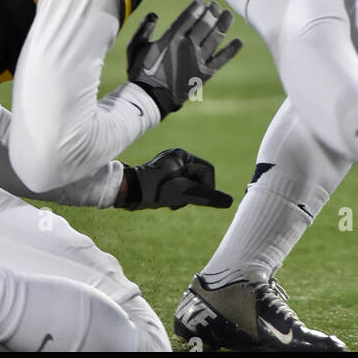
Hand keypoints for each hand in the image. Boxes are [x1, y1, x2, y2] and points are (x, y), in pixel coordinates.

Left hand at [117, 148, 231, 209]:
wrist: (128, 192)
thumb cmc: (155, 189)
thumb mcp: (183, 193)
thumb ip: (207, 197)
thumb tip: (229, 202)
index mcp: (183, 155)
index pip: (207, 171)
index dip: (206, 187)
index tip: (195, 199)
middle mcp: (177, 158)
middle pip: (199, 178)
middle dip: (192, 193)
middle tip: (179, 202)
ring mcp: (170, 167)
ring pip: (190, 185)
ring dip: (185, 197)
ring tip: (172, 202)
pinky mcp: (164, 177)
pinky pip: (180, 187)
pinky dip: (177, 197)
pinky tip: (167, 203)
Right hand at [126, 0, 241, 117]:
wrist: (150, 99)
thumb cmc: (140, 73)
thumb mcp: (136, 49)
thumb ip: (144, 30)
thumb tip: (154, 15)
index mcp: (172, 38)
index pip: (190, 16)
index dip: (198, 7)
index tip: (202, 1)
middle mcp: (187, 46)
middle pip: (205, 24)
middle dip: (212, 12)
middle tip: (215, 6)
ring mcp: (198, 60)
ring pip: (216, 37)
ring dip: (223, 24)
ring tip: (228, 14)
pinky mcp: (205, 73)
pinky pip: (222, 58)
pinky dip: (231, 50)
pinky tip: (239, 41)